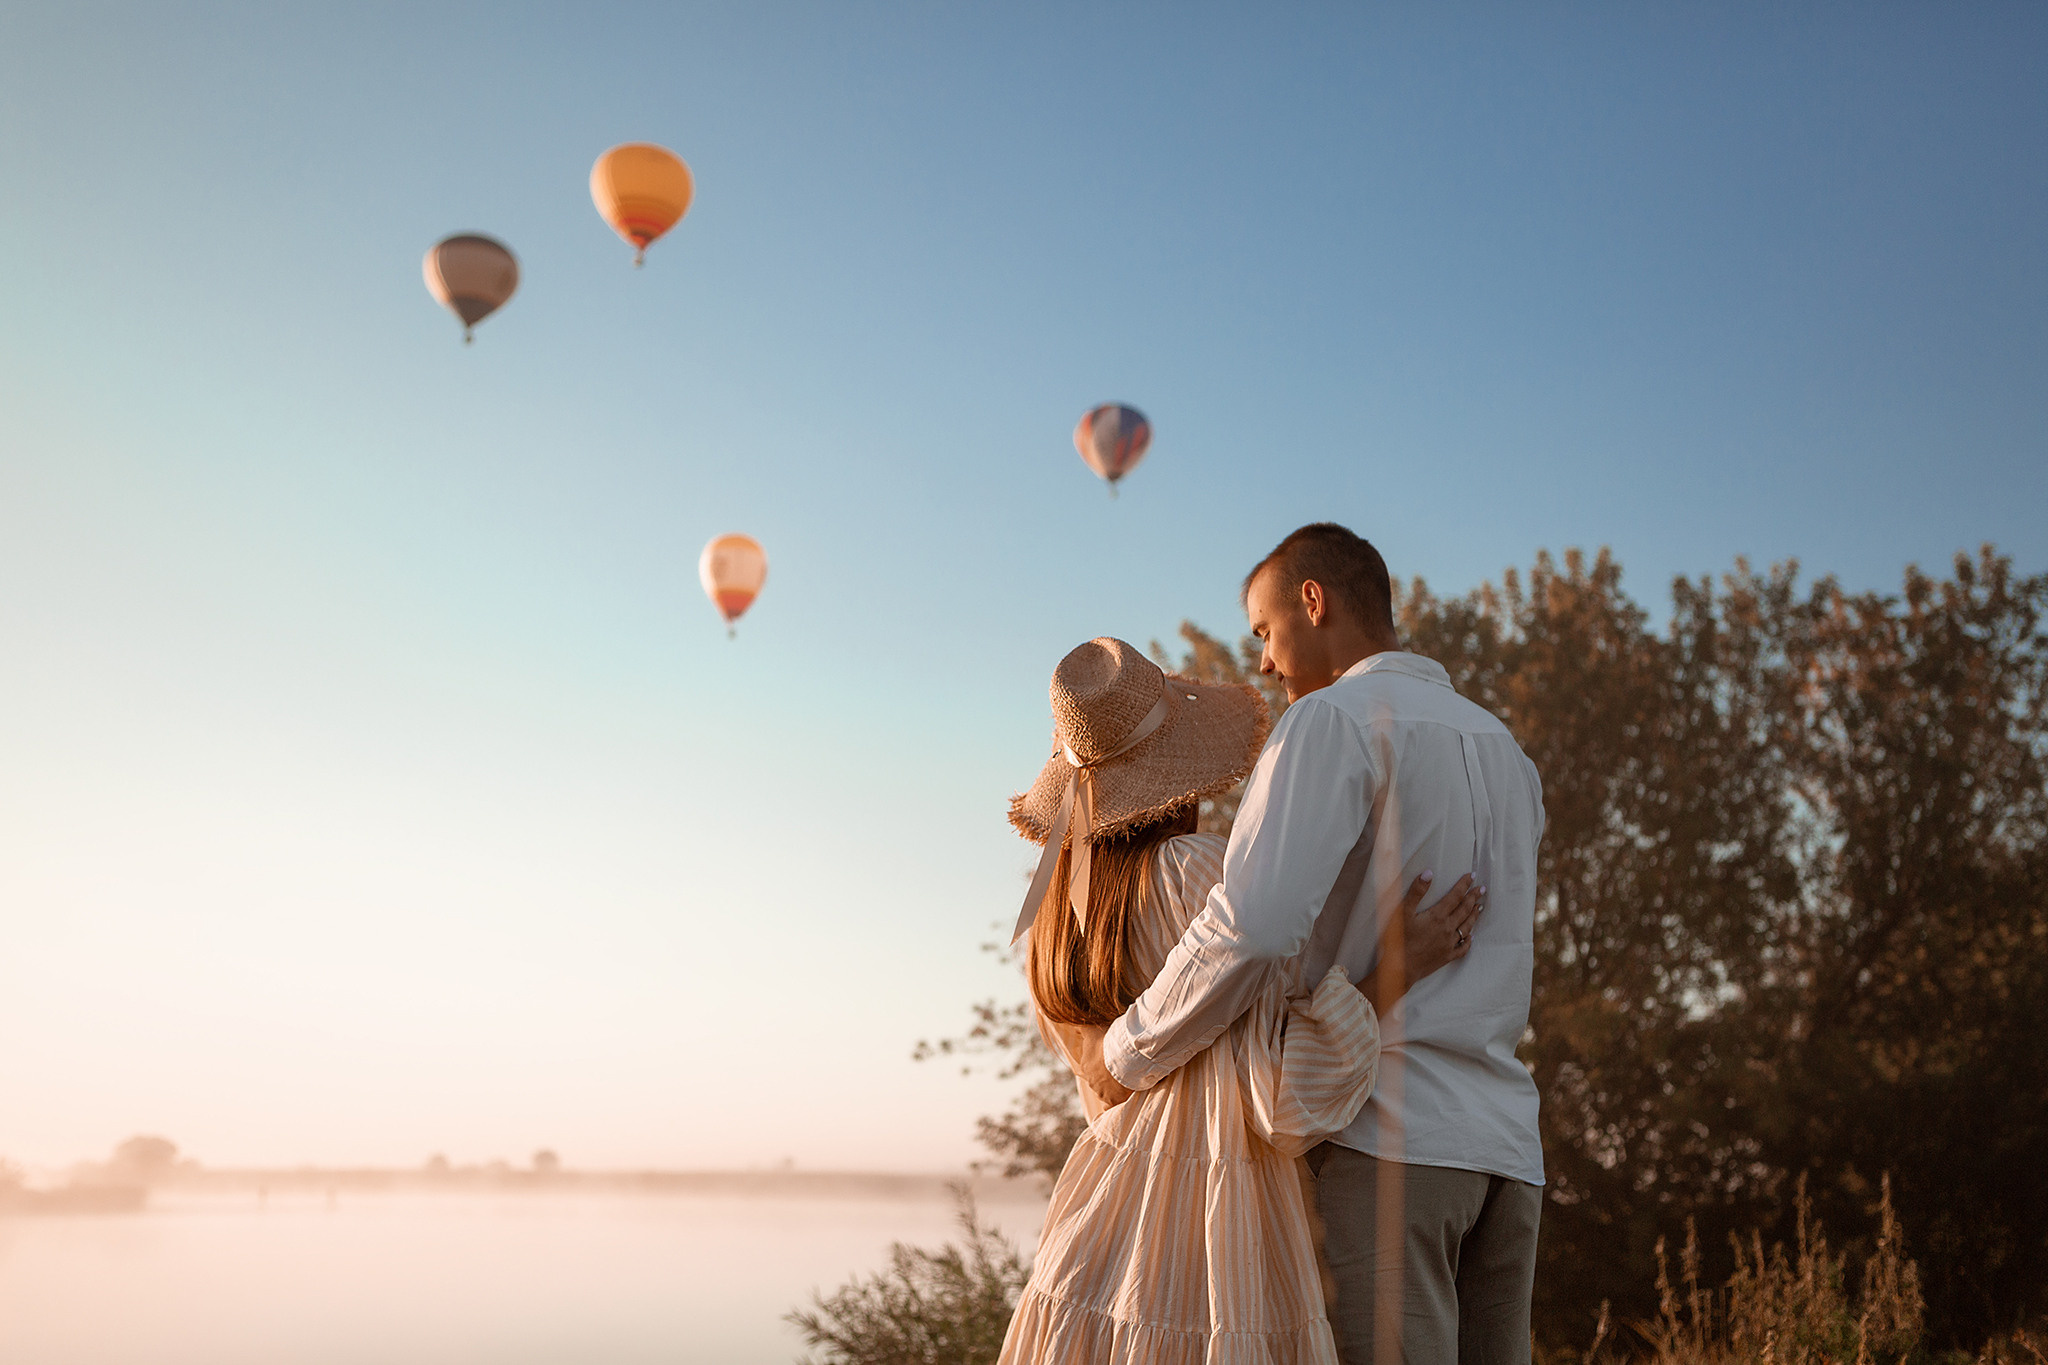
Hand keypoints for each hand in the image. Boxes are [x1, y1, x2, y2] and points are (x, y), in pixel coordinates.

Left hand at [1047, 1019, 1133, 1107]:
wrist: (1124, 1057)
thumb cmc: (1108, 1042)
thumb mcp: (1092, 1030)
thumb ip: (1081, 1027)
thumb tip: (1068, 1021)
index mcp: (1086, 1066)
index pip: (1090, 1067)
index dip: (1100, 1063)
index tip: (1109, 1060)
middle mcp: (1091, 1081)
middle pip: (1098, 1080)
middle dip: (1106, 1076)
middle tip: (1119, 1070)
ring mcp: (1102, 1092)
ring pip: (1104, 1092)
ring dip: (1112, 1088)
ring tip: (1123, 1081)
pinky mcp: (1114, 1101)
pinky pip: (1110, 1107)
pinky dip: (1113, 1106)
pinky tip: (1119, 1102)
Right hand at [1360, 870, 1485, 1017]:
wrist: (1400, 968)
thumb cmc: (1398, 939)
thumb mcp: (1402, 912)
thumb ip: (1416, 892)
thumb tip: (1429, 873)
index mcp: (1438, 916)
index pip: (1455, 896)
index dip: (1463, 885)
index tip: (1471, 876)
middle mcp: (1447, 929)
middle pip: (1464, 910)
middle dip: (1473, 898)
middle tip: (1481, 889)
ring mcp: (1449, 944)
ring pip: (1466, 927)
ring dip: (1474, 915)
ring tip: (1479, 907)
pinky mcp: (1447, 956)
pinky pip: (1463, 948)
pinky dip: (1468, 941)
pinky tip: (1471, 937)